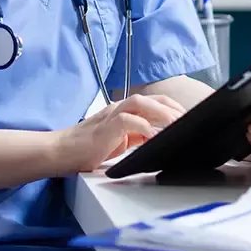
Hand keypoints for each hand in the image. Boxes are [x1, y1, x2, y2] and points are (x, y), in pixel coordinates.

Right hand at [55, 93, 185, 173]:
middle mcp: (118, 109)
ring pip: (140, 103)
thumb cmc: (88, 148)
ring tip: (175, 125)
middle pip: (151, 99)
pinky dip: (143, 127)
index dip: (172, 108)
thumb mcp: (120, 143)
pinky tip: (153, 136)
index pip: (153, 102)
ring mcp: (111, 116)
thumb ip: (138, 138)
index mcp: (124, 112)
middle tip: (189, 121)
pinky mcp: (105, 127)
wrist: (61, 152)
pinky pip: (127, 120)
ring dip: (160, 112)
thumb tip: (160, 139)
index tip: (189, 119)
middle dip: (172, 108)